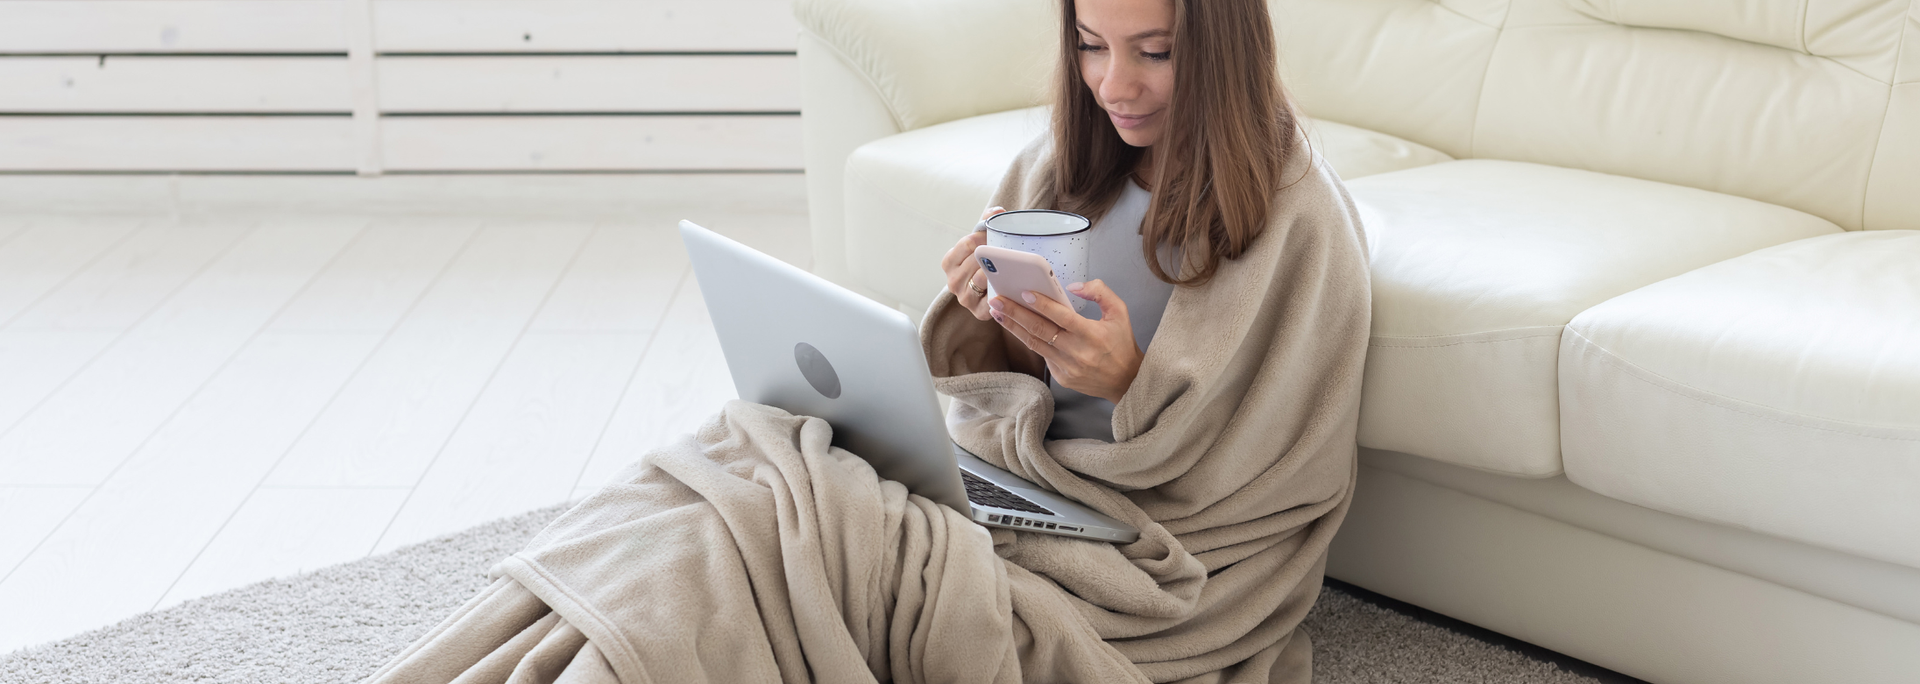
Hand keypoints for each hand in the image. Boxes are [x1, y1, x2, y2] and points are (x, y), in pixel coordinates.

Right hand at [940, 206, 1004, 319]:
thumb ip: (986, 222)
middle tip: (1008, 248)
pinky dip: (1000, 289)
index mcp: (949, 262)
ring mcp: (964, 297)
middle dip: (992, 252)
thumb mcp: (980, 242)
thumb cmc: (982, 263)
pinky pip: (991, 298)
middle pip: (975, 260)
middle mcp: (952, 281)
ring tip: (1010, 262)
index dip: (984, 237)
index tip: (995, 235)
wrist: (988, 291)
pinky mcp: (978, 311)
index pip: (966, 243)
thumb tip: (997, 211)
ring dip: (997, 269)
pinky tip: (1008, 282)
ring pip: (981, 277)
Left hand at [988, 280, 1141, 402]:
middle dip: (1015, 313)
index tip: (1024, 292)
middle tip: (997, 300)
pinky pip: (1043, 355)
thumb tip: (1073, 287)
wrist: (1127, 381)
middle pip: (1040, 330)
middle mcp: (1077, 352)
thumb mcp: (1120, 312)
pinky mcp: (1062, 378)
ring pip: (1035, 344)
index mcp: (1092, 334)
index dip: (1042, 304)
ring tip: (998, 313)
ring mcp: (1067, 367)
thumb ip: (1100, 292)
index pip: (1062, 316)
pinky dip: (1029, 340)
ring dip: (1014, 327)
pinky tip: (1017, 328)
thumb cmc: (1121, 343)